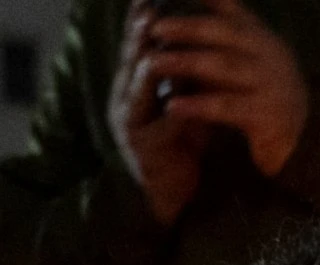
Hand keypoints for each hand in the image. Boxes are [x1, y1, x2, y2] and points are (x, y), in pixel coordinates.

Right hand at [110, 4, 216, 221]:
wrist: (173, 191)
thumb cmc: (180, 140)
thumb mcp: (181, 95)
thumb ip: (183, 69)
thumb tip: (194, 33)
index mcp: (133, 84)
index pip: (135, 43)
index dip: (141, 18)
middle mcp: (124, 99)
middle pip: (130, 57)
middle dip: (139, 31)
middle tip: (149, 6)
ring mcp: (130, 122)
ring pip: (137, 85)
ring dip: (148, 63)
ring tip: (156, 44)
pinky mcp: (144, 146)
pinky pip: (159, 121)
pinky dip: (173, 107)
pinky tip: (182, 95)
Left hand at [130, 0, 310, 188]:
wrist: (300, 140)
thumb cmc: (261, 97)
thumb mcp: (244, 61)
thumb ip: (219, 41)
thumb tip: (177, 21)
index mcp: (260, 37)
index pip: (230, 9)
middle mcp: (268, 53)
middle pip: (225, 33)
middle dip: (188, 27)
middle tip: (155, 27)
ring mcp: (270, 83)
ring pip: (224, 66)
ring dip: (185, 62)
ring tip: (153, 63)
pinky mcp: (266, 115)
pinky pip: (227, 107)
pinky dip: (197, 105)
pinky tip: (173, 107)